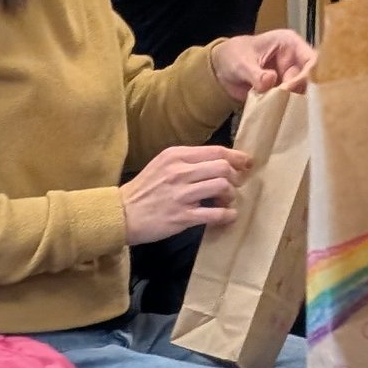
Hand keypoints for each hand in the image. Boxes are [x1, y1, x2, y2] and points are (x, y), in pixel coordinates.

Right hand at [122, 146, 245, 246]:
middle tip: (236, 185)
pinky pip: (214, 214)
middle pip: (223, 167)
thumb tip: (215, 162)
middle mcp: (180, 172)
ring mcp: (181, 195)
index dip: (237, 157)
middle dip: (236, 177)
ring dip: (231, 195)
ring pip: (221, 187)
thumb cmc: (143, 190)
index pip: (216, 151)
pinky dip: (227, 215)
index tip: (246, 163)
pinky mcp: (182, 217)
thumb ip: (186, 161)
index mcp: (176, 155)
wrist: (120, 214)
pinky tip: (228, 216)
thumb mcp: (161, 165)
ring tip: (227, 200)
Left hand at [210, 27, 316, 105]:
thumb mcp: (241, 63)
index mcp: (289, 44)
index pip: (310, 58)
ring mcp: (289, 76)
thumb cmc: (233, 56)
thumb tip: (271, 81)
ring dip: (290, 102)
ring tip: (275, 106)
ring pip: (301, 92)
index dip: (306, 74)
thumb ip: (256, 73)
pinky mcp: (283, 91)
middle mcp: (294, 60)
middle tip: (279, 101)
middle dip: (296, 91)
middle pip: (309, 78)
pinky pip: (290, 101)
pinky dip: (284, 108)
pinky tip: (275, 112)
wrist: (222, 69)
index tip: (290, 88)